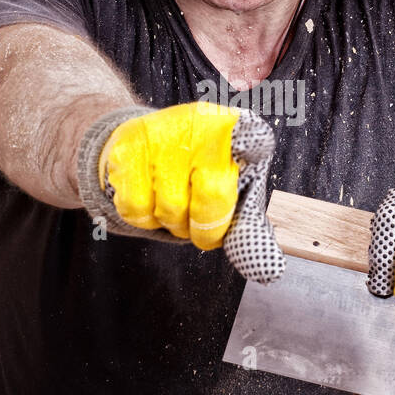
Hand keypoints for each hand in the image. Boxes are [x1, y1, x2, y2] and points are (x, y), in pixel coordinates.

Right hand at [77, 101, 284, 282]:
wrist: (152, 136)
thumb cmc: (200, 168)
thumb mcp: (233, 184)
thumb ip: (248, 223)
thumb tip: (267, 271)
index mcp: (236, 130)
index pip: (250, 166)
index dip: (232, 209)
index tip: (224, 228)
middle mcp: (201, 123)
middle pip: (212, 198)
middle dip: (205, 227)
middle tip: (200, 227)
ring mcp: (162, 133)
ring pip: (170, 209)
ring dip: (171, 223)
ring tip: (174, 204)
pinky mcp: (127, 147)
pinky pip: (135, 208)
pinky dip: (143, 218)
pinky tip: (149, 197)